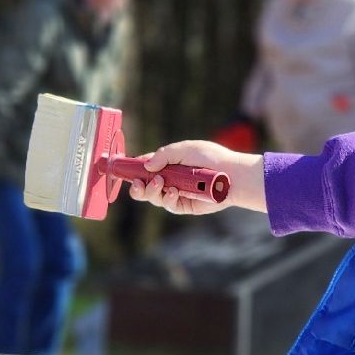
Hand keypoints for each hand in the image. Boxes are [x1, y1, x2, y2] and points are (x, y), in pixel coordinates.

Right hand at [126, 139, 264, 215]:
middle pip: (144, 185)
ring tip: (160, 183)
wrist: (231, 175)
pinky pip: (168, 205)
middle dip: (136, 185)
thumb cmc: (211, 158)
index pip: (146, 166)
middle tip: (135, 183)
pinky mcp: (184, 205)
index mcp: (169, 163)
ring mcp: (176, 192)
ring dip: (151, 191)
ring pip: (153, 197)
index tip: (123, 169)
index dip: (134, 168)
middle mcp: (170, 178)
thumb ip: (164, 154)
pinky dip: (166, 199)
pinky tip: (172, 192)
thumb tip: (146, 165)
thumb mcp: (185, 148)